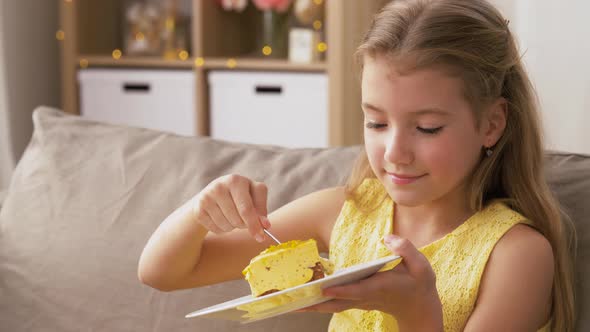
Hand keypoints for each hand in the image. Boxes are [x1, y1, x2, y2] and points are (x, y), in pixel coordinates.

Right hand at [192, 174, 269, 241]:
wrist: (213, 194)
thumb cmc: (240, 196)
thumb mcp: (253, 196)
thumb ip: (261, 210)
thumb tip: (265, 225)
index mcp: (236, 180)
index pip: (247, 209)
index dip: (255, 225)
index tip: (261, 237)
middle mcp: (219, 186)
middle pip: (237, 220)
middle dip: (244, 225)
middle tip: (244, 219)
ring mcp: (207, 197)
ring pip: (227, 226)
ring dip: (233, 227)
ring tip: (231, 216)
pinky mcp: (199, 209)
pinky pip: (216, 230)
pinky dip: (222, 229)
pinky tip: (221, 219)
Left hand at [301, 235, 442, 329]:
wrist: (419, 310)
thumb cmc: (419, 285)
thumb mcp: (422, 266)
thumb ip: (406, 250)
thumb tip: (387, 238)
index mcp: (379, 288)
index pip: (357, 290)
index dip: (342, 290)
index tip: (325, 288)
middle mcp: (364, 297)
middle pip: (335, 303)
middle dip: (314, 302)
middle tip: (291, 301)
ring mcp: (358, 302)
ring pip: (330, 305)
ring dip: (309, 305)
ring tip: (287, 301)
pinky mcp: (353, 302)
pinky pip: (331, 303)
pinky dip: (315, 302)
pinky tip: (299, 296)